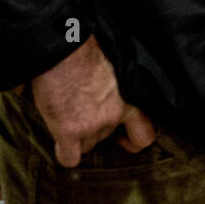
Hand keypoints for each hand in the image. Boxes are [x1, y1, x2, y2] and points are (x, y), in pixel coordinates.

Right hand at [30, 35, 155, 166]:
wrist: (63, 45)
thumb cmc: (86, 49)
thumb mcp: (114, 69)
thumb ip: (115, 89)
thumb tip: (105, 94)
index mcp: (130, 98)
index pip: (145, 135)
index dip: (130, 140)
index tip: (120, 138)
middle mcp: (115, 114)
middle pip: (105, 139)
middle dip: (94, 133)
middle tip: (82, 118)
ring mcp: (93, 125)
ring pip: (86, 146)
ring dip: (76, 137)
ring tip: (65, 113)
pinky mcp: (70, 130)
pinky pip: (69, 158)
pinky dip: (64, 154)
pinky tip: (59, 141)